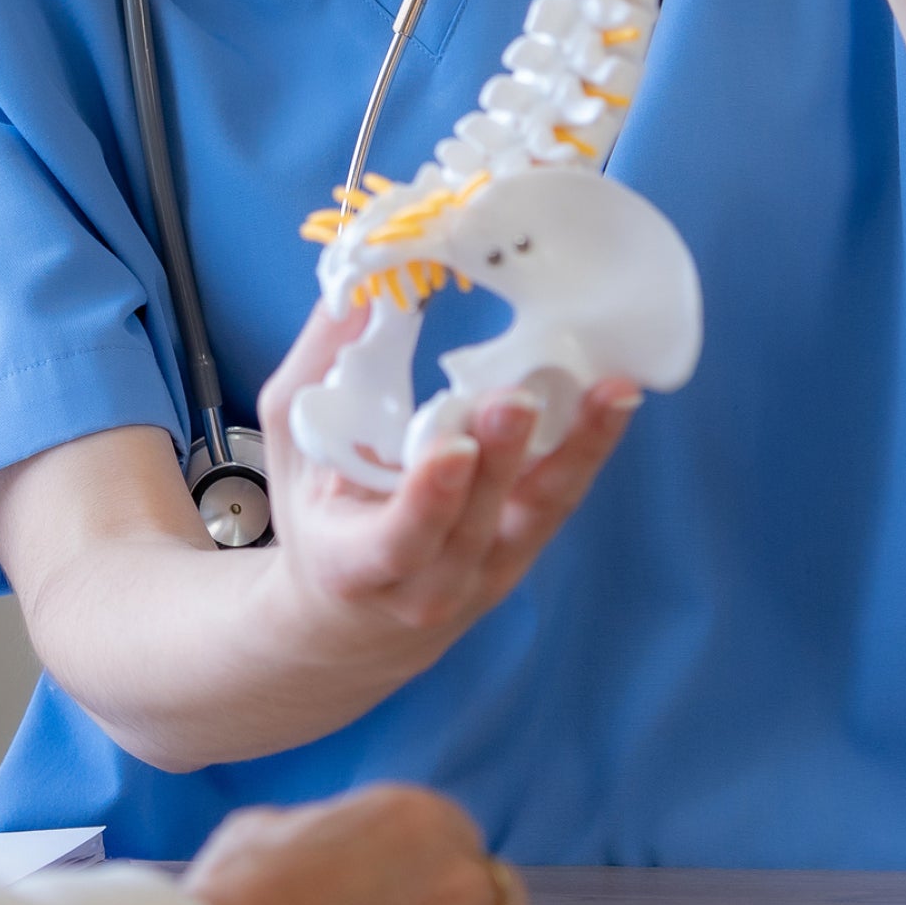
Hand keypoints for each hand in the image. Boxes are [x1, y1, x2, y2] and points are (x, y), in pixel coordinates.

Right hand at [252, 297, 636, 675]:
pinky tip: (613, 400)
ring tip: (607, 394)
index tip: (452, 450)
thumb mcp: (292, 448)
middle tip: (518, 397)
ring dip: (576, 451)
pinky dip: (588, 447)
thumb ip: (321, 368)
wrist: (358, 619)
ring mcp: (488, 572)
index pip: (398, 540)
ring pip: (537, 513)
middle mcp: (431, 584)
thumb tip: (355, 285)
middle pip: (477, 524)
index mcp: (355, 565)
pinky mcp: (525, 548)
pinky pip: (559, 498)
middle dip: (501, 460)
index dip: (428, 500)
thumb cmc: (317, 519)